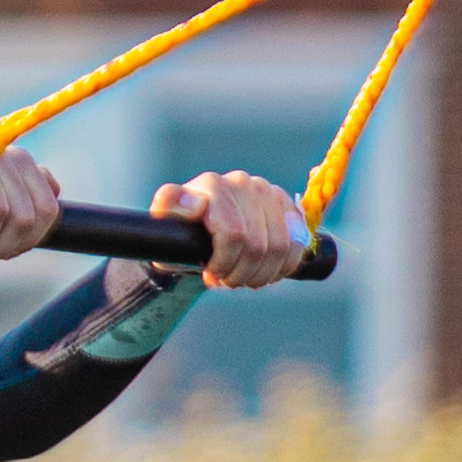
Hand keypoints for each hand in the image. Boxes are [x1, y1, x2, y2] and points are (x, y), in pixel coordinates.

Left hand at [156, 168, 313, 288]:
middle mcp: (241, 182)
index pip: (235, 234)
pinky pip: (297, 243)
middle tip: (225, 279)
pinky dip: (282, 266)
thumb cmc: (181, 237)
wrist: (200, 234)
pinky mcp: (286, 205)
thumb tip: (193, 204)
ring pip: (280, 248)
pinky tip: (264, 270)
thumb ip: (168, 210)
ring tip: (242, 277)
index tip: (210, 274)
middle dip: (240, 273)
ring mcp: (266, 191)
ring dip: (261, 273)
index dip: (225, 263)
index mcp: (213, 186)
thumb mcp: (164, 230)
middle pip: (258, 245)